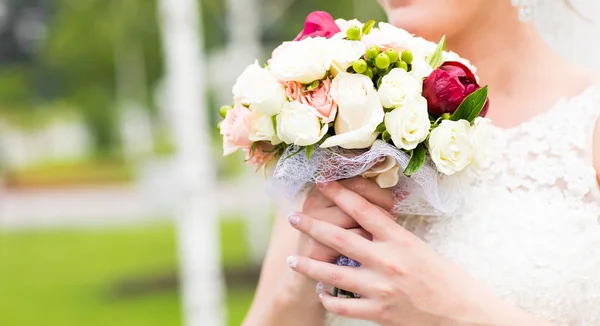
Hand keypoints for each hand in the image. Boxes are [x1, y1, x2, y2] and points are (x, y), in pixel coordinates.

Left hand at [287, 181, 546, 325]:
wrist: (464, 314)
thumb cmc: (446, 278)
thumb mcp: (419, 248)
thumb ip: (391, 237)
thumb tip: (364, 223)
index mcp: (400, 240)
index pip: (363, 209)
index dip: (340, 193)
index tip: (322, 182)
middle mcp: (387, 261)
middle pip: (339, 237)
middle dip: (312, 226)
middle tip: (293, 217)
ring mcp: (381, 288)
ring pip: (333, 274)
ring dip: (309, 266)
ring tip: (292, 260)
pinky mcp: (379, 313)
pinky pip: (343, 305)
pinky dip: (328, 299)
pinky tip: (320, 293)